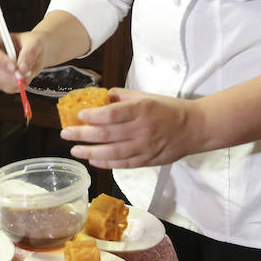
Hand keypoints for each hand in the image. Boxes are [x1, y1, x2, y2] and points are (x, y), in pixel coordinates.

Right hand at [0, 30, 51, 93]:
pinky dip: (18, 86)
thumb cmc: (33, 43)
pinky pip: (6, 88)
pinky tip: (25, 78)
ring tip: (28, 74)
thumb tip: (21, 70)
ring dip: (15, 82)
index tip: (14, 67)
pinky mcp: (0, 81)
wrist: (37, 52)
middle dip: (9, 75)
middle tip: (24, 76)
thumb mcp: (34, 44)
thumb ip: (28, 55)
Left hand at [61, 89, 209, 168]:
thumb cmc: (168, 109)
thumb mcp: (146, 96)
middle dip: (83, 134)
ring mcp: (145, 147)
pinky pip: (123, 164)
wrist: (195, 127)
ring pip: (112, 153)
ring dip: (90, 152)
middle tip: (66, 133)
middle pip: (107, 134)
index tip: (78, 115)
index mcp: (142, 109)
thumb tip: (98, 98)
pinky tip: (93, 160)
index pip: (113, 114)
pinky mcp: (148, 160)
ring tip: (74, 150)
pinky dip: (106, 163)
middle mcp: (143, 129)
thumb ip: (121, 97)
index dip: (93, 116)